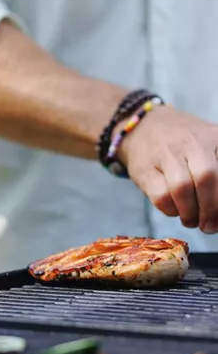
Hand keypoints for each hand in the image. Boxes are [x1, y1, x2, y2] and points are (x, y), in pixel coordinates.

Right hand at [119, 105, 217, 233]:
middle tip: (209, 226)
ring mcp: (165, 154)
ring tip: (191, 220)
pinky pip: (160, 196)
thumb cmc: (184, 143)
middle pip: (206, 178)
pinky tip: (174, 209)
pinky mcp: (144, 169)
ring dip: (190, 213)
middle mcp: (191, 142)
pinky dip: (170, 210)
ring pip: (181, 189)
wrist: (143, 127)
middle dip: (211, 209)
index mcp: (214, 137)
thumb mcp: (211, 145)